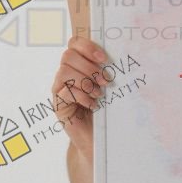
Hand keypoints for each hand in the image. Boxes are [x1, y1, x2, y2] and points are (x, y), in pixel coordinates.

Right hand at [51, 36, 113, 158]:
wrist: (97, 139)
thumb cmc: (105, 111)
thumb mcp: (109, 87)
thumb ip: (108, 71)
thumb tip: (123, 55)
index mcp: (77, 65)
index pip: (74, 43)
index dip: (88, 47)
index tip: (104, 59)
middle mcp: (65, 75)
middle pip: (68, 55)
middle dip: (89, 66)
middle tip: (105, 80)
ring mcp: (59, 90)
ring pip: (64, 72)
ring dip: (85, 81)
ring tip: (99, 93)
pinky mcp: (58, 106)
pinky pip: (64, 92)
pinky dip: (82, 96)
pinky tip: (93, 105)